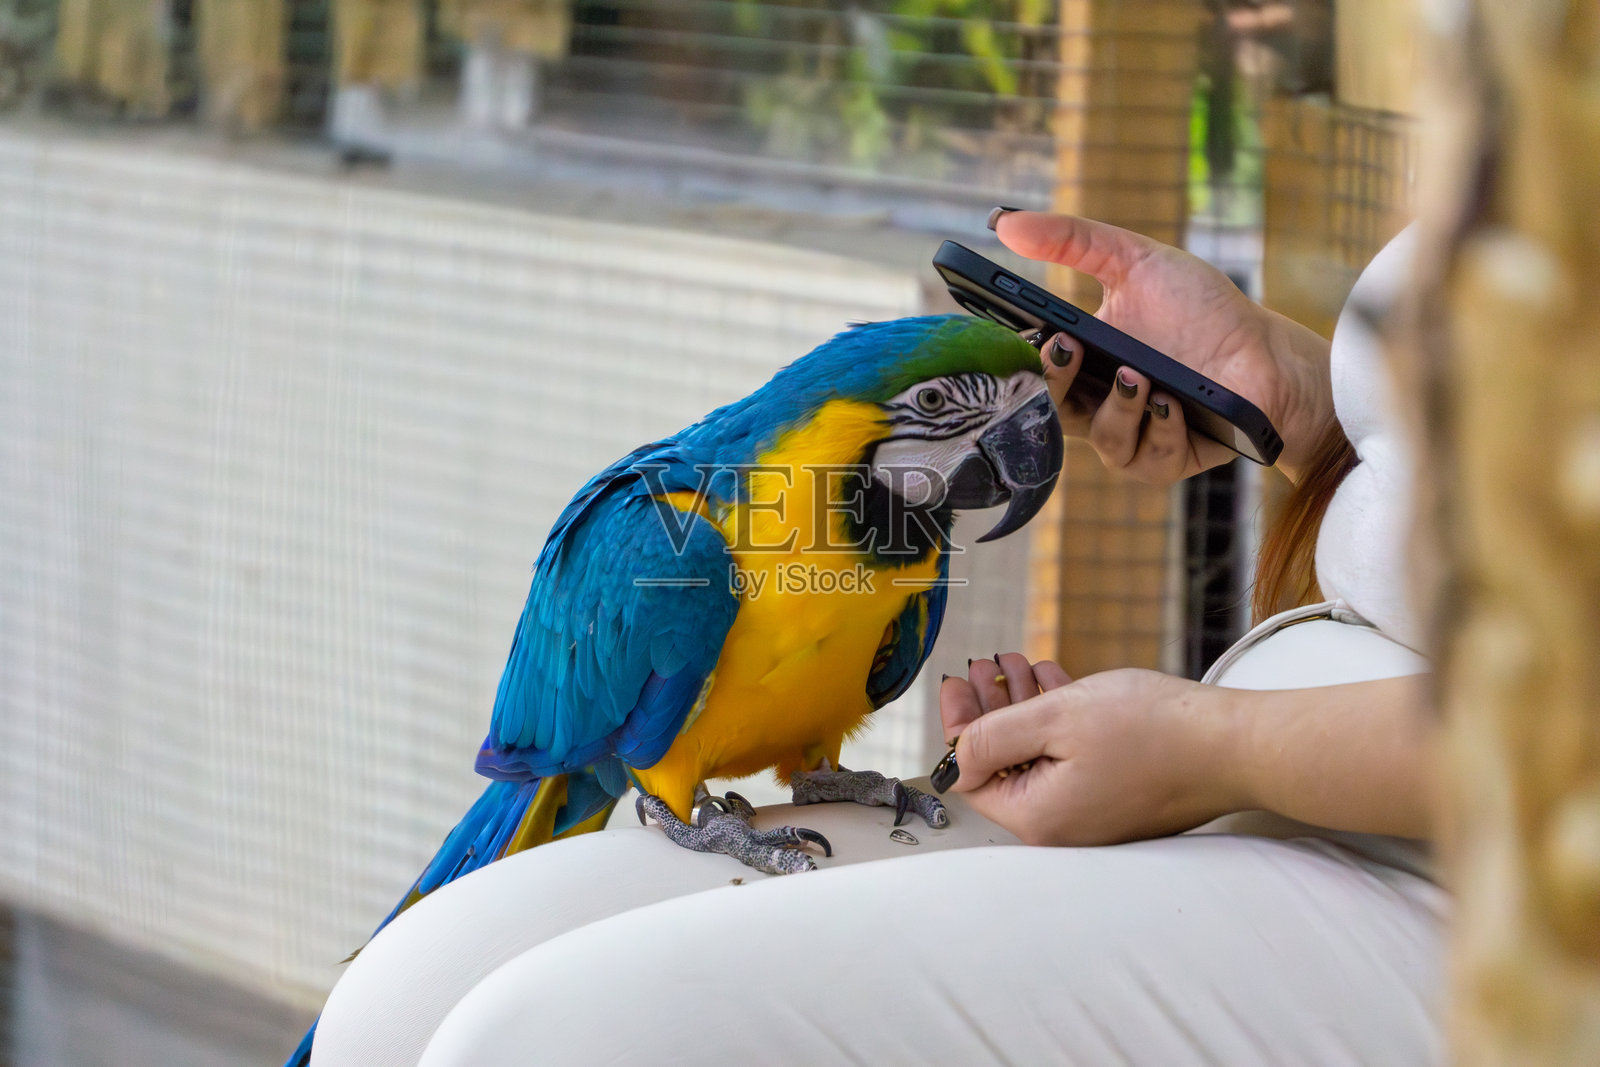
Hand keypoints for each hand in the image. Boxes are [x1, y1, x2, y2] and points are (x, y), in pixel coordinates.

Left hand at [938, 655, 1246, 845]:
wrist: (1235, 746)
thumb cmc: (1152, 730)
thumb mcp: (1055, 717)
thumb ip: (993, 737)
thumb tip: (954, 756)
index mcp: (1038, 816)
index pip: (972, 774)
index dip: (957, 723)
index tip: (955, 682)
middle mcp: (1063, 827)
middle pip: (1005, 763)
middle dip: (991, 708)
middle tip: (985, 665)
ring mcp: (1094, 816)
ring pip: (1040, 755)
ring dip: (1024, 706)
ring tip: (1016, 663)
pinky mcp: (1121, 799)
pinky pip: (1072, 759)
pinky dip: (1059, 720)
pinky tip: (1055, 683)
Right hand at [993, 211, 1336, 484]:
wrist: (1266, 351)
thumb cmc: (1200, 309)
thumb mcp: (1133, 261)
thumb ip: (1071, 239)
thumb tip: (1003, 222)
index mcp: (1078, 364)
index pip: (1031, 369)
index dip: (1018, 359)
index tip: (1023, 331)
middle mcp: (1096, 405)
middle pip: (1051, 411)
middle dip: (1055, 381)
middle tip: (1067, 347)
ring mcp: (1130, 438)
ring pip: (1101, 438)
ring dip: (1117, 407)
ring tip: (1136, 375)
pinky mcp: (1166, 462)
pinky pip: (1148, 458)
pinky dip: (1160, 429)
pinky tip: (1173, 402)